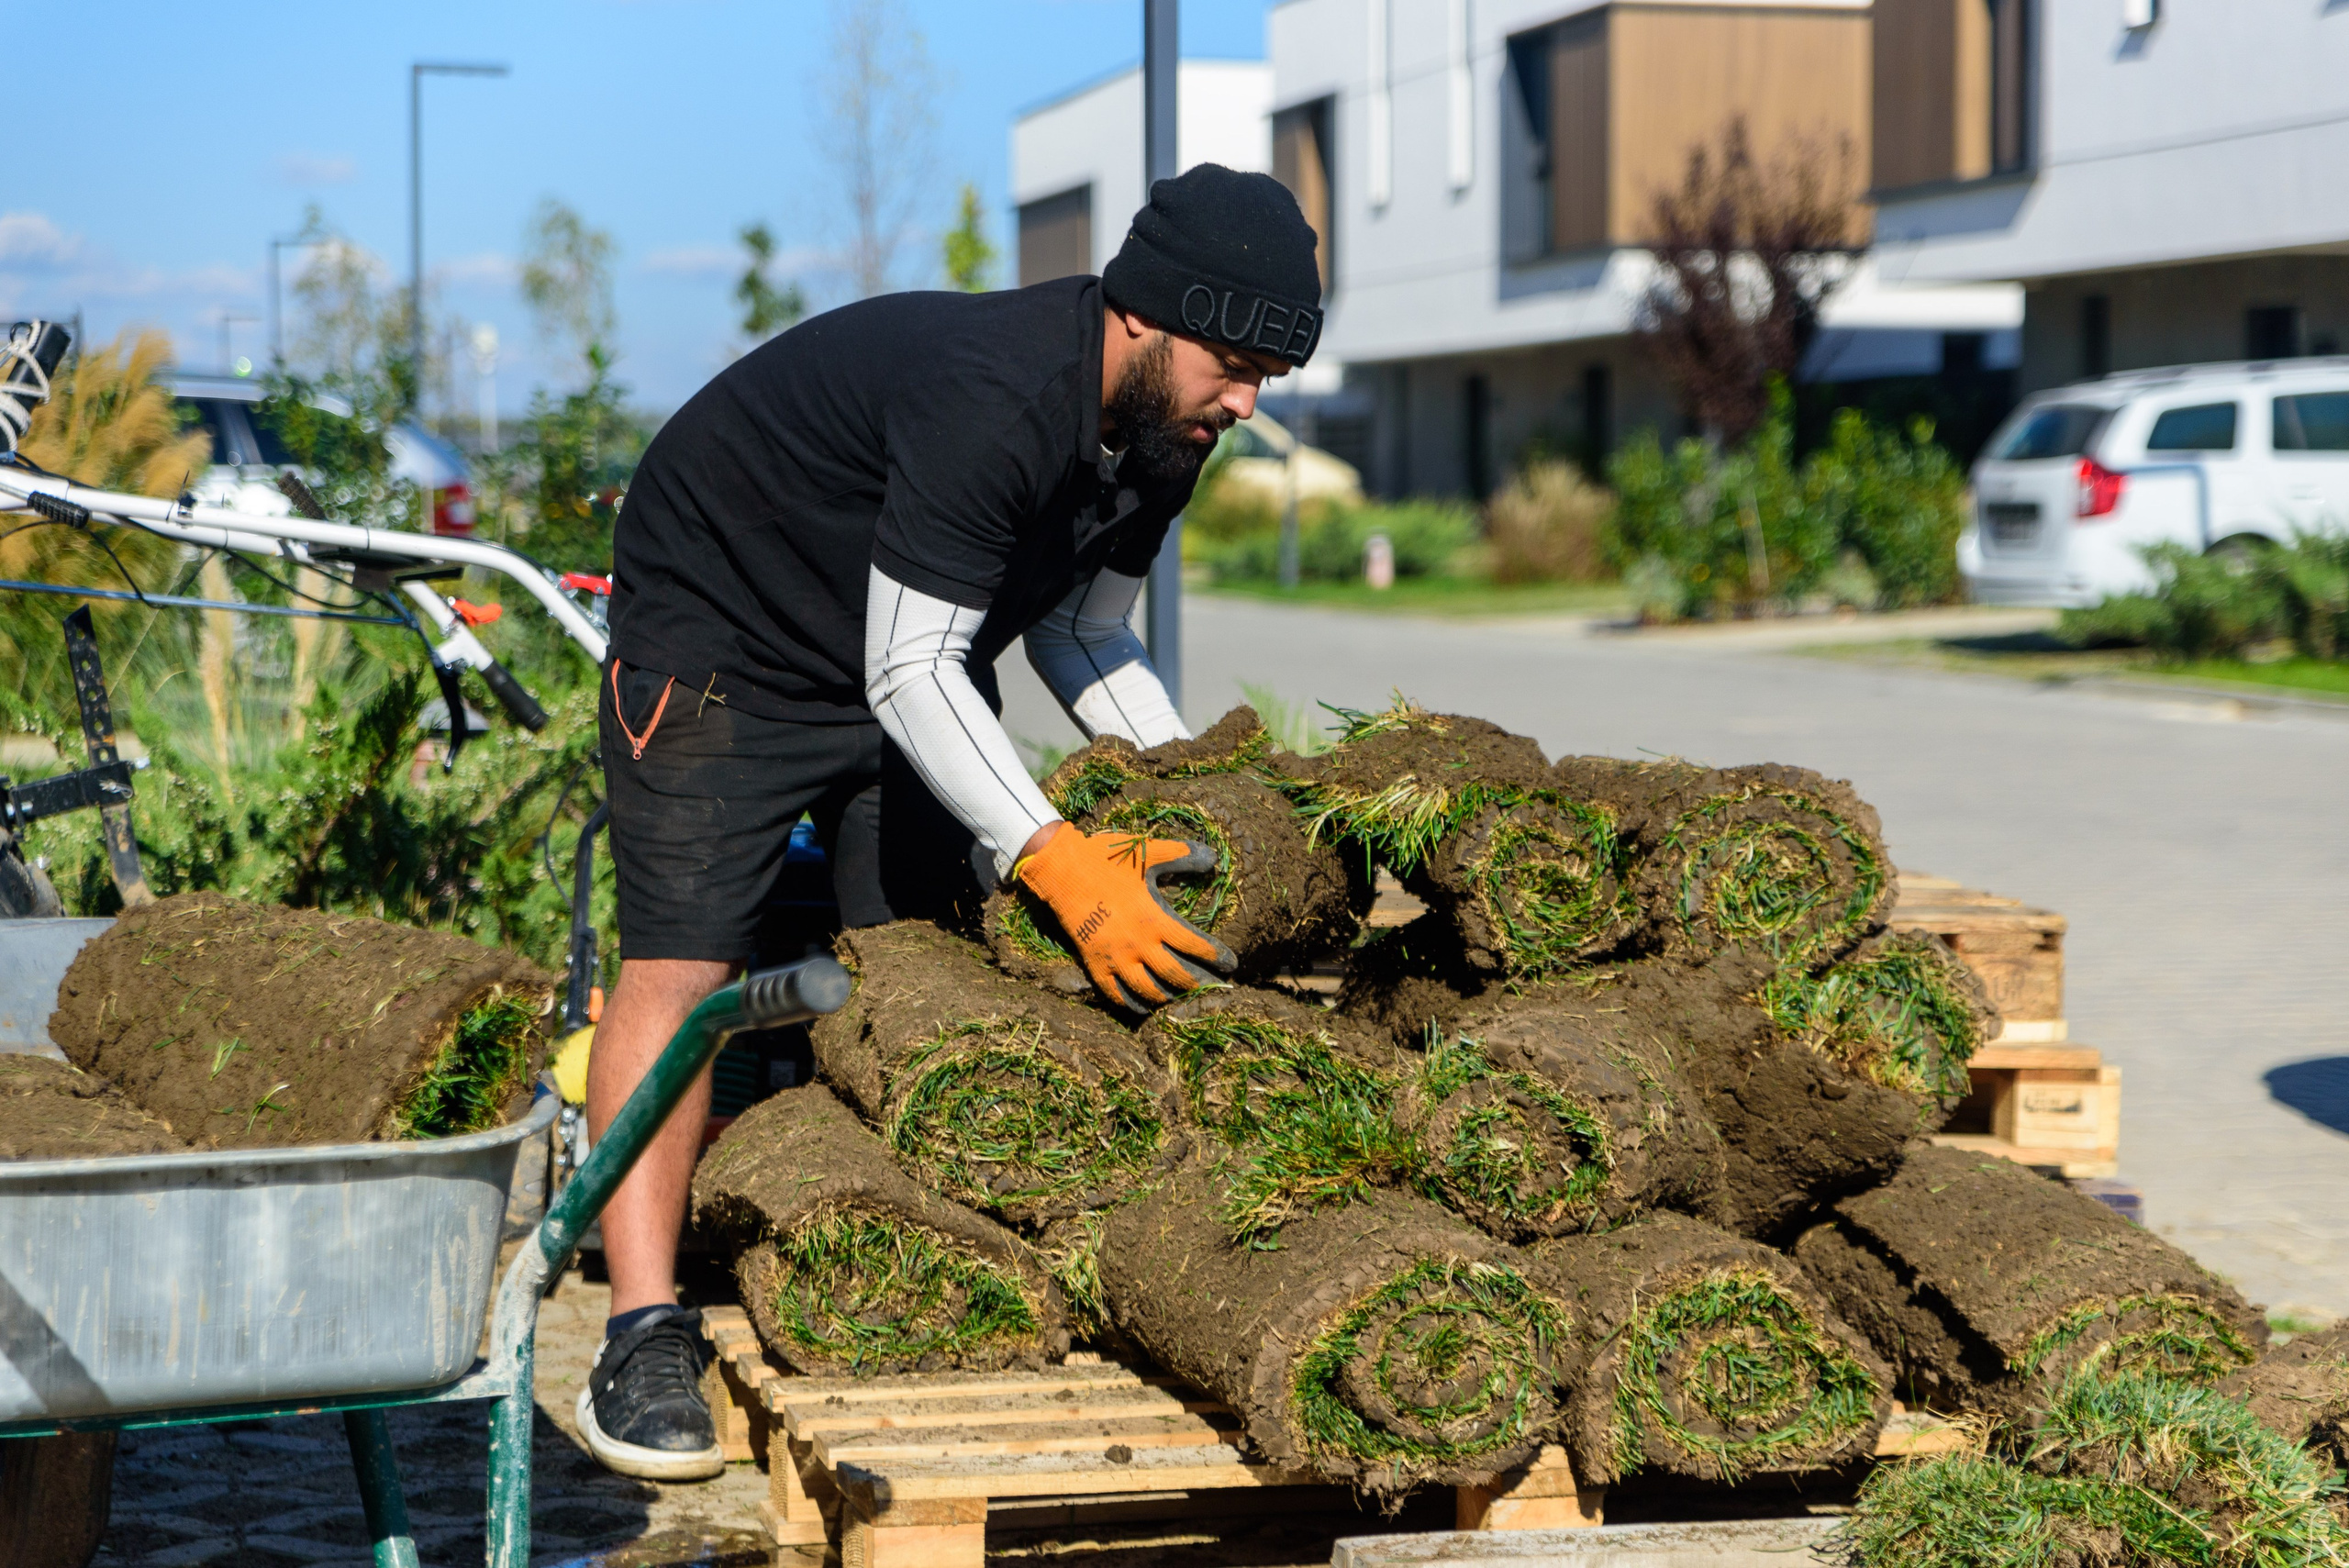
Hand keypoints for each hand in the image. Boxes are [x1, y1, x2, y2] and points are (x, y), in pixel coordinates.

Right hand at [1014, 823, 1234, 1010]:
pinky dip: (1133, 1004)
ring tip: (1184, 998)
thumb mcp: (1147, 852)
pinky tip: (1146, 1006)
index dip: (1216, 956)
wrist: (1061, 869)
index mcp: (1154, 917)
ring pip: (1149, 990)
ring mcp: (1115, 957)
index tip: (1231, 963)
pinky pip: (1116, 994)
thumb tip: (1214, 858)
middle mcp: (1138, 943)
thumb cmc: (1106, 859)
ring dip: (1170, 997)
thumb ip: (1182, 855)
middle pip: (1176, 974)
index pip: (1194, 945)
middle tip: (1215, 988)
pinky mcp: (1095, 963)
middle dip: (1199, 984)